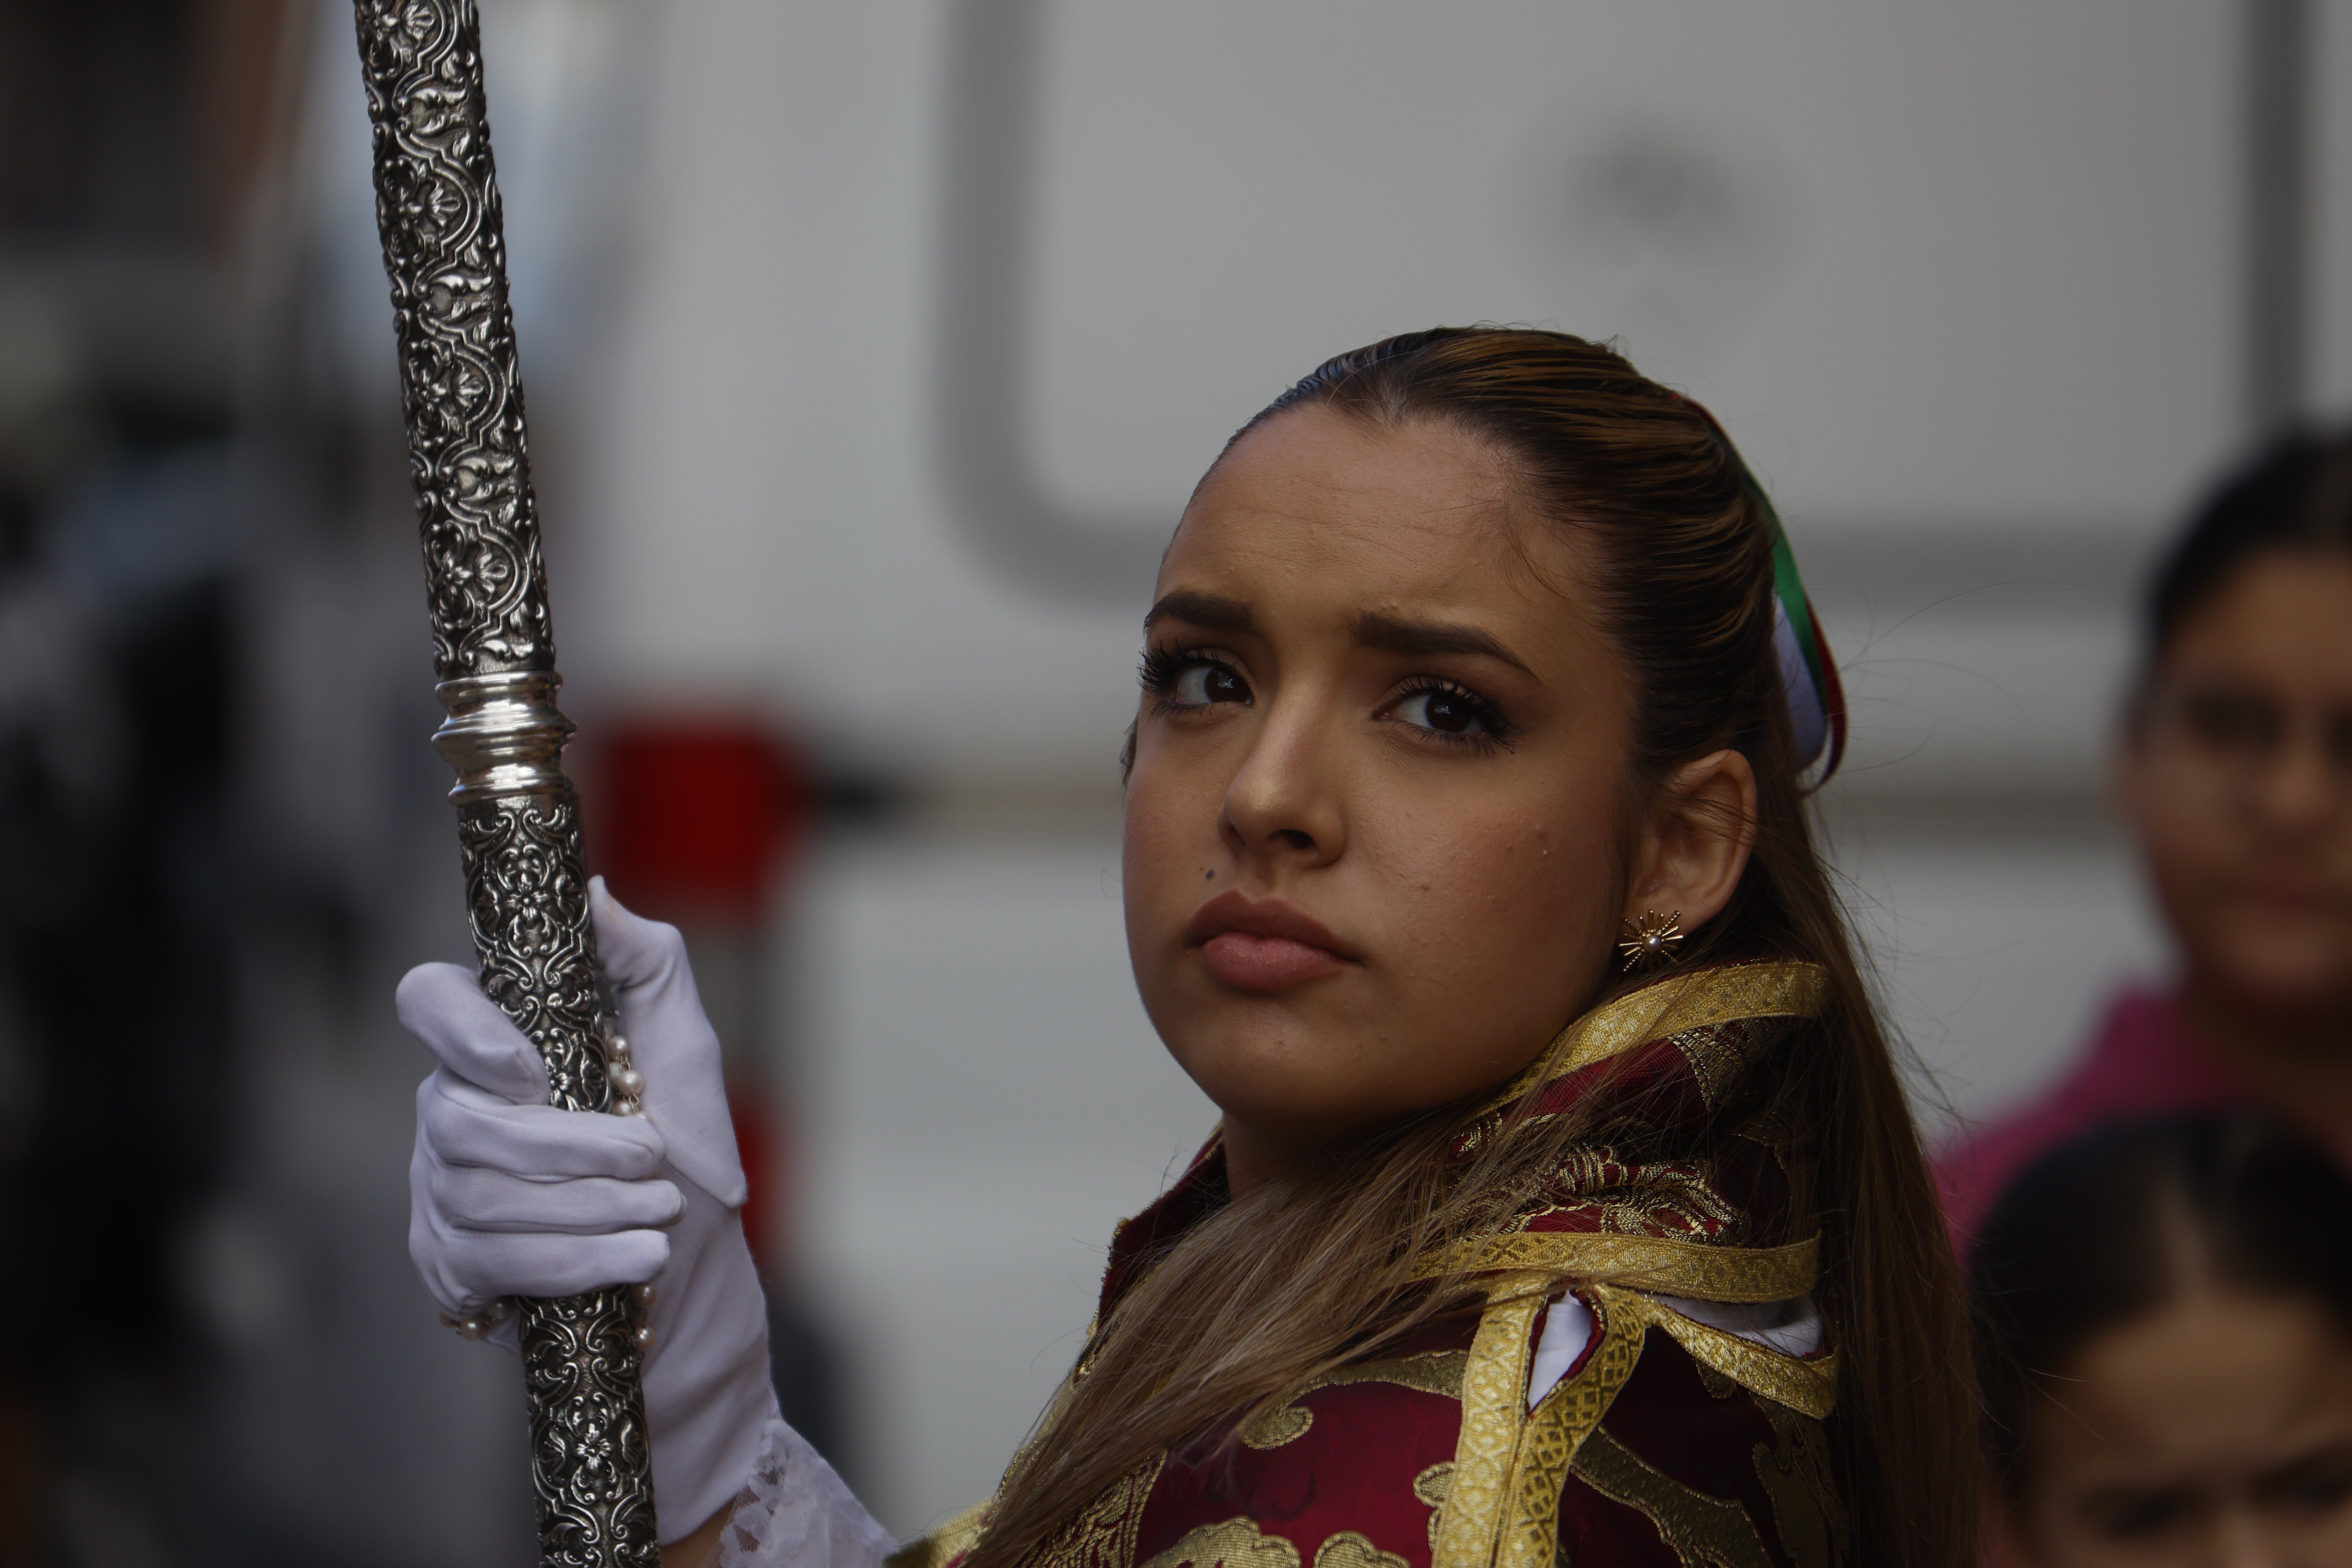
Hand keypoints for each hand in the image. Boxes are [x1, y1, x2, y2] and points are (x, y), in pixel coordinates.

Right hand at [402, 878, 775, 1542]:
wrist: (690, 1273)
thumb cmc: (685, 1155)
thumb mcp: (685, 1051)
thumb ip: (647, 965)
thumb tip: (593, 898)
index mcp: (497, 1047)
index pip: (428, 1000)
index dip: (465, 1033)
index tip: (535, 1071)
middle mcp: (450, 1113)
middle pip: (465, 1120)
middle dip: (575, 1147)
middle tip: (654, 1158)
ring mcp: (439, 1193)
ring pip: (483, 1195)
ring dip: (590, 1206)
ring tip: (659, 1212)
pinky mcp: (450, 1268)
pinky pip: (492, 1261)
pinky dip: (579, 1260)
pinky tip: (637, 1258)